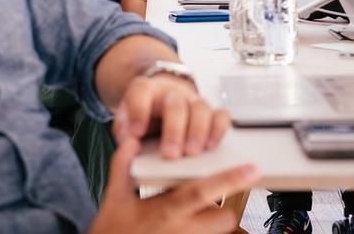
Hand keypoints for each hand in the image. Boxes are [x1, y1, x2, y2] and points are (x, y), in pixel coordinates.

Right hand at [89, 136, 259, 233]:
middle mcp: (181, 229)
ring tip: (199, 209)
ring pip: (217, 231)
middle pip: (223, 219)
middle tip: (216, 192)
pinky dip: (202, 228)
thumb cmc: (112, 230)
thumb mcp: (114, 195)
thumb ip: (123, 164)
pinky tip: (185, 221)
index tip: (252, 169)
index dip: (230, 179)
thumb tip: (131, 141)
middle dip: (226, 206)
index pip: (204, 191)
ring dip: (214, 219)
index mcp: (166, 209)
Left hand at [113, 73, 229, 158]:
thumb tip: (129, 146)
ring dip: (198, 131)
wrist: (160, 101)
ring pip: (200, 108)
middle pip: (175, 104)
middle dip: (173, 130)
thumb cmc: (143, 116)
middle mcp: (171, 92)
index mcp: (146, 90)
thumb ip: (124, 131)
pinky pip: (221, 115)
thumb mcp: (126, 121)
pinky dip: (219, 130)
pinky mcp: (210, 112)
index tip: (136, 133)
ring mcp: (193, 100)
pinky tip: (211, 147)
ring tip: (192, 154)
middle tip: (170, 154)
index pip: (141, 90)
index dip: (138, 110)